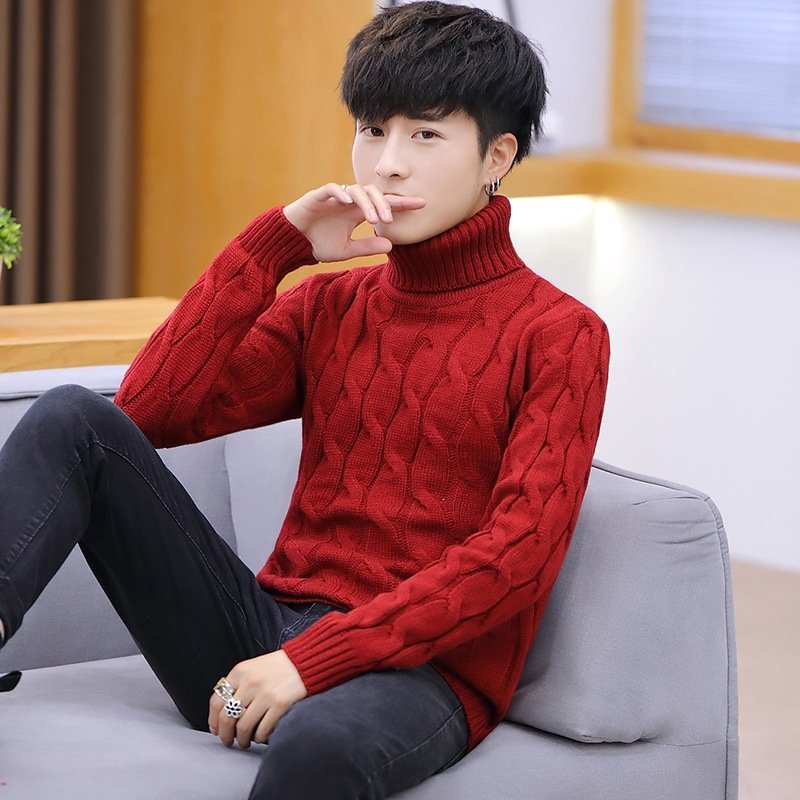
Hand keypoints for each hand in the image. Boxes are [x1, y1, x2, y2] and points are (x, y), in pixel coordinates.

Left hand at [208, 649, 306, 748]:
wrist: (304, 661)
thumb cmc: (278, 667)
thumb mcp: (252, 668)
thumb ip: (237, 685)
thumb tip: (222, 713)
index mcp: (240, 672)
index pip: (216, 701)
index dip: (213, 720)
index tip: (216, 729)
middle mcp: (250, 683)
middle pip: (227, 717)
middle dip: (225, 734)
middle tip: (228, 740)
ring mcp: (265, 694)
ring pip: (243, 727)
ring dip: (242, 739)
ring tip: (245, 741)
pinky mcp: (280, 704)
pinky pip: (262, 730)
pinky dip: (259, 737)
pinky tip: (260, 735)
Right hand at [283, 182, 424, 262]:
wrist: (292, 243)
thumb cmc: (318, 244)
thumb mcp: (347, 250)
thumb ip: (367, 246)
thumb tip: (391, 245)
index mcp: (357, 212)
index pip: (384, 204)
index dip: (402, 204)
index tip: (422, 204)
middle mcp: (349, 202)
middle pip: (374, 193)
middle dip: (385, 203)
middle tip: (390, 219)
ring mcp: (334, 198)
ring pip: (357, 191)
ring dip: (367, 203)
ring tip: (373, 218)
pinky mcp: (318, 197)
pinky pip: (332, 189)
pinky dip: (341, 193)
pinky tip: (349, 203)